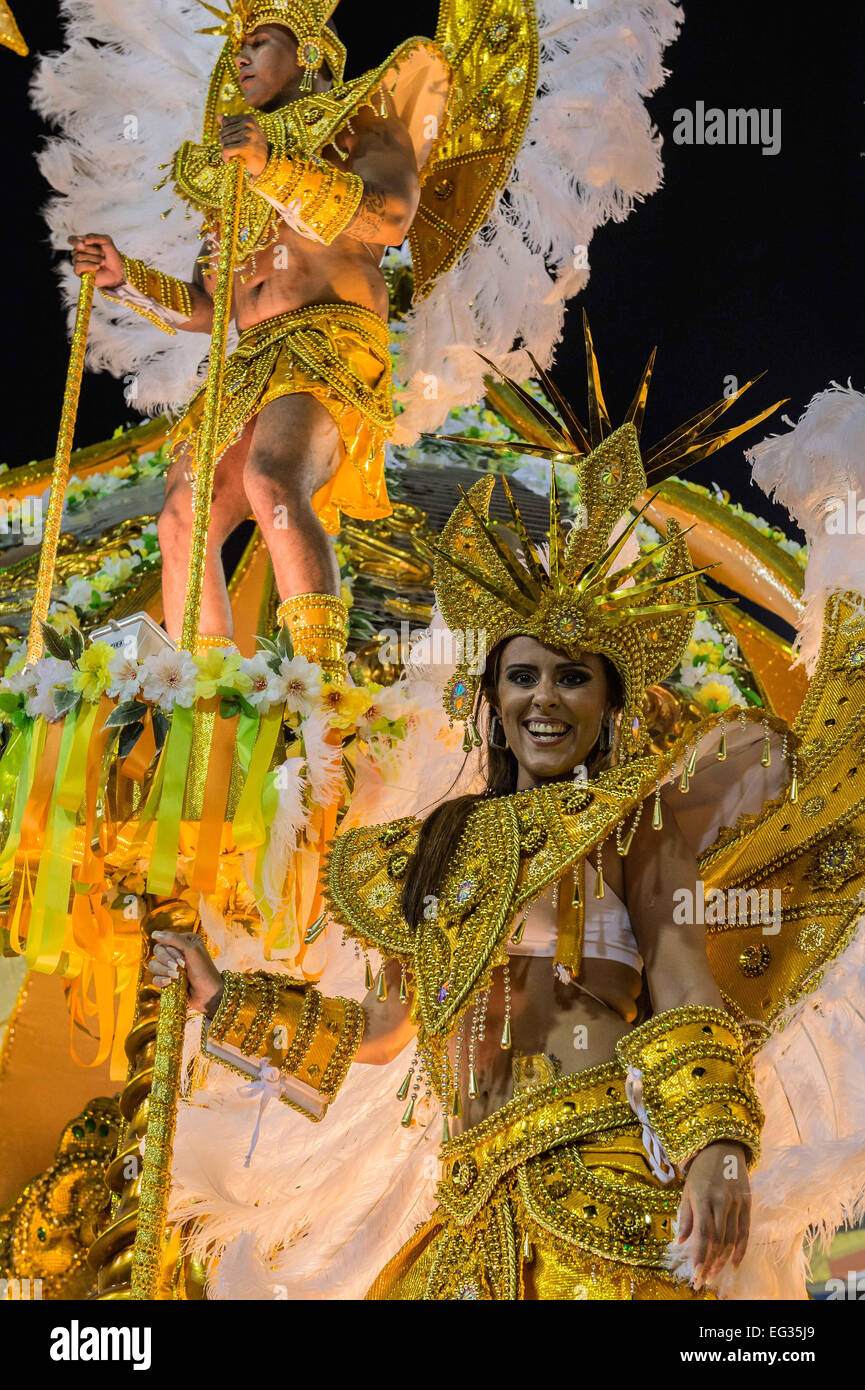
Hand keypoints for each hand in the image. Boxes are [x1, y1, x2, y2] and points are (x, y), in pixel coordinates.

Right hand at [67, 233, 124, 287]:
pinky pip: (78, 266)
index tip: (84, 243)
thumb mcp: (106, 240)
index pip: (71, 239)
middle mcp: (78, 252)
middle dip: (93, 250)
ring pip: (79, 256)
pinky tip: (97, 267)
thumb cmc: (111, 256)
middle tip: (103, 255)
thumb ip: (94, 237)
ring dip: (94, 258)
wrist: (118, 270)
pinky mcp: (79, 272)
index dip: (75, 241)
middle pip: (78, 247)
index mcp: (83, 244)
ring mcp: (78, 262)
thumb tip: (80, 239)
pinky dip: (89, 265)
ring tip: (102, 262)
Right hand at [147, 930, 223, 1015]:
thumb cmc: (204, 971)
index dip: (170, 952)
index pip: (164, 941)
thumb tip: (154, 933)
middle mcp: (177, 952)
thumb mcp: (192, 950)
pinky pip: (154, 978)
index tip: (183, 961)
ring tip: (176, 977)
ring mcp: (171, 967)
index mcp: (184, 941)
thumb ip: (174, 939)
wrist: (209, 994)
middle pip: (157, 952)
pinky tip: (169, 984)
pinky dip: (160, 981)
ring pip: (153, 965)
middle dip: (166, 961)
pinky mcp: (168, 980)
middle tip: (178, 969)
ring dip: (163, 971)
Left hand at [216, 112, 268, 177]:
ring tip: (229, 156)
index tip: (229, 142)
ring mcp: (248, 134)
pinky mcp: (246, 146)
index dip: (224, 134)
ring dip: (224, 151)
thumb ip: (230, 124)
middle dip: (223, 143)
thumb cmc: (254, 148)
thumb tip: (218, 116)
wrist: (266, 163)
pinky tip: (227, 160)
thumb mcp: (243, 134)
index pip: (226, 122)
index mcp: (249, 118)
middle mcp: (249, 124)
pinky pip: (227, 150)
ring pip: (224, 141)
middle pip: (223, 132)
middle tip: (229, 151)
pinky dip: (225, 157)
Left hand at [676, 1141, 750, 1289]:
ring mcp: (736, 1203)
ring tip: (714, 1275)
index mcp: (702, 1197)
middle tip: (702, 1280)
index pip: (703, 1233)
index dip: (700, 1256)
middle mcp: (721, 1201)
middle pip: (718, 1240)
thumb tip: (680, 1242)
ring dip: (723, 1260)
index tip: (695, 1274)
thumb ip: (685, 1217)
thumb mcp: (687, 1189)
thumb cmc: (701, 1171)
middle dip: (710, 1263)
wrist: (723, 1147)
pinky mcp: (747, 1204)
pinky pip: (745, 1232)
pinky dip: (740, 1250)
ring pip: (731, 1238)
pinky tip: (734, 1264)